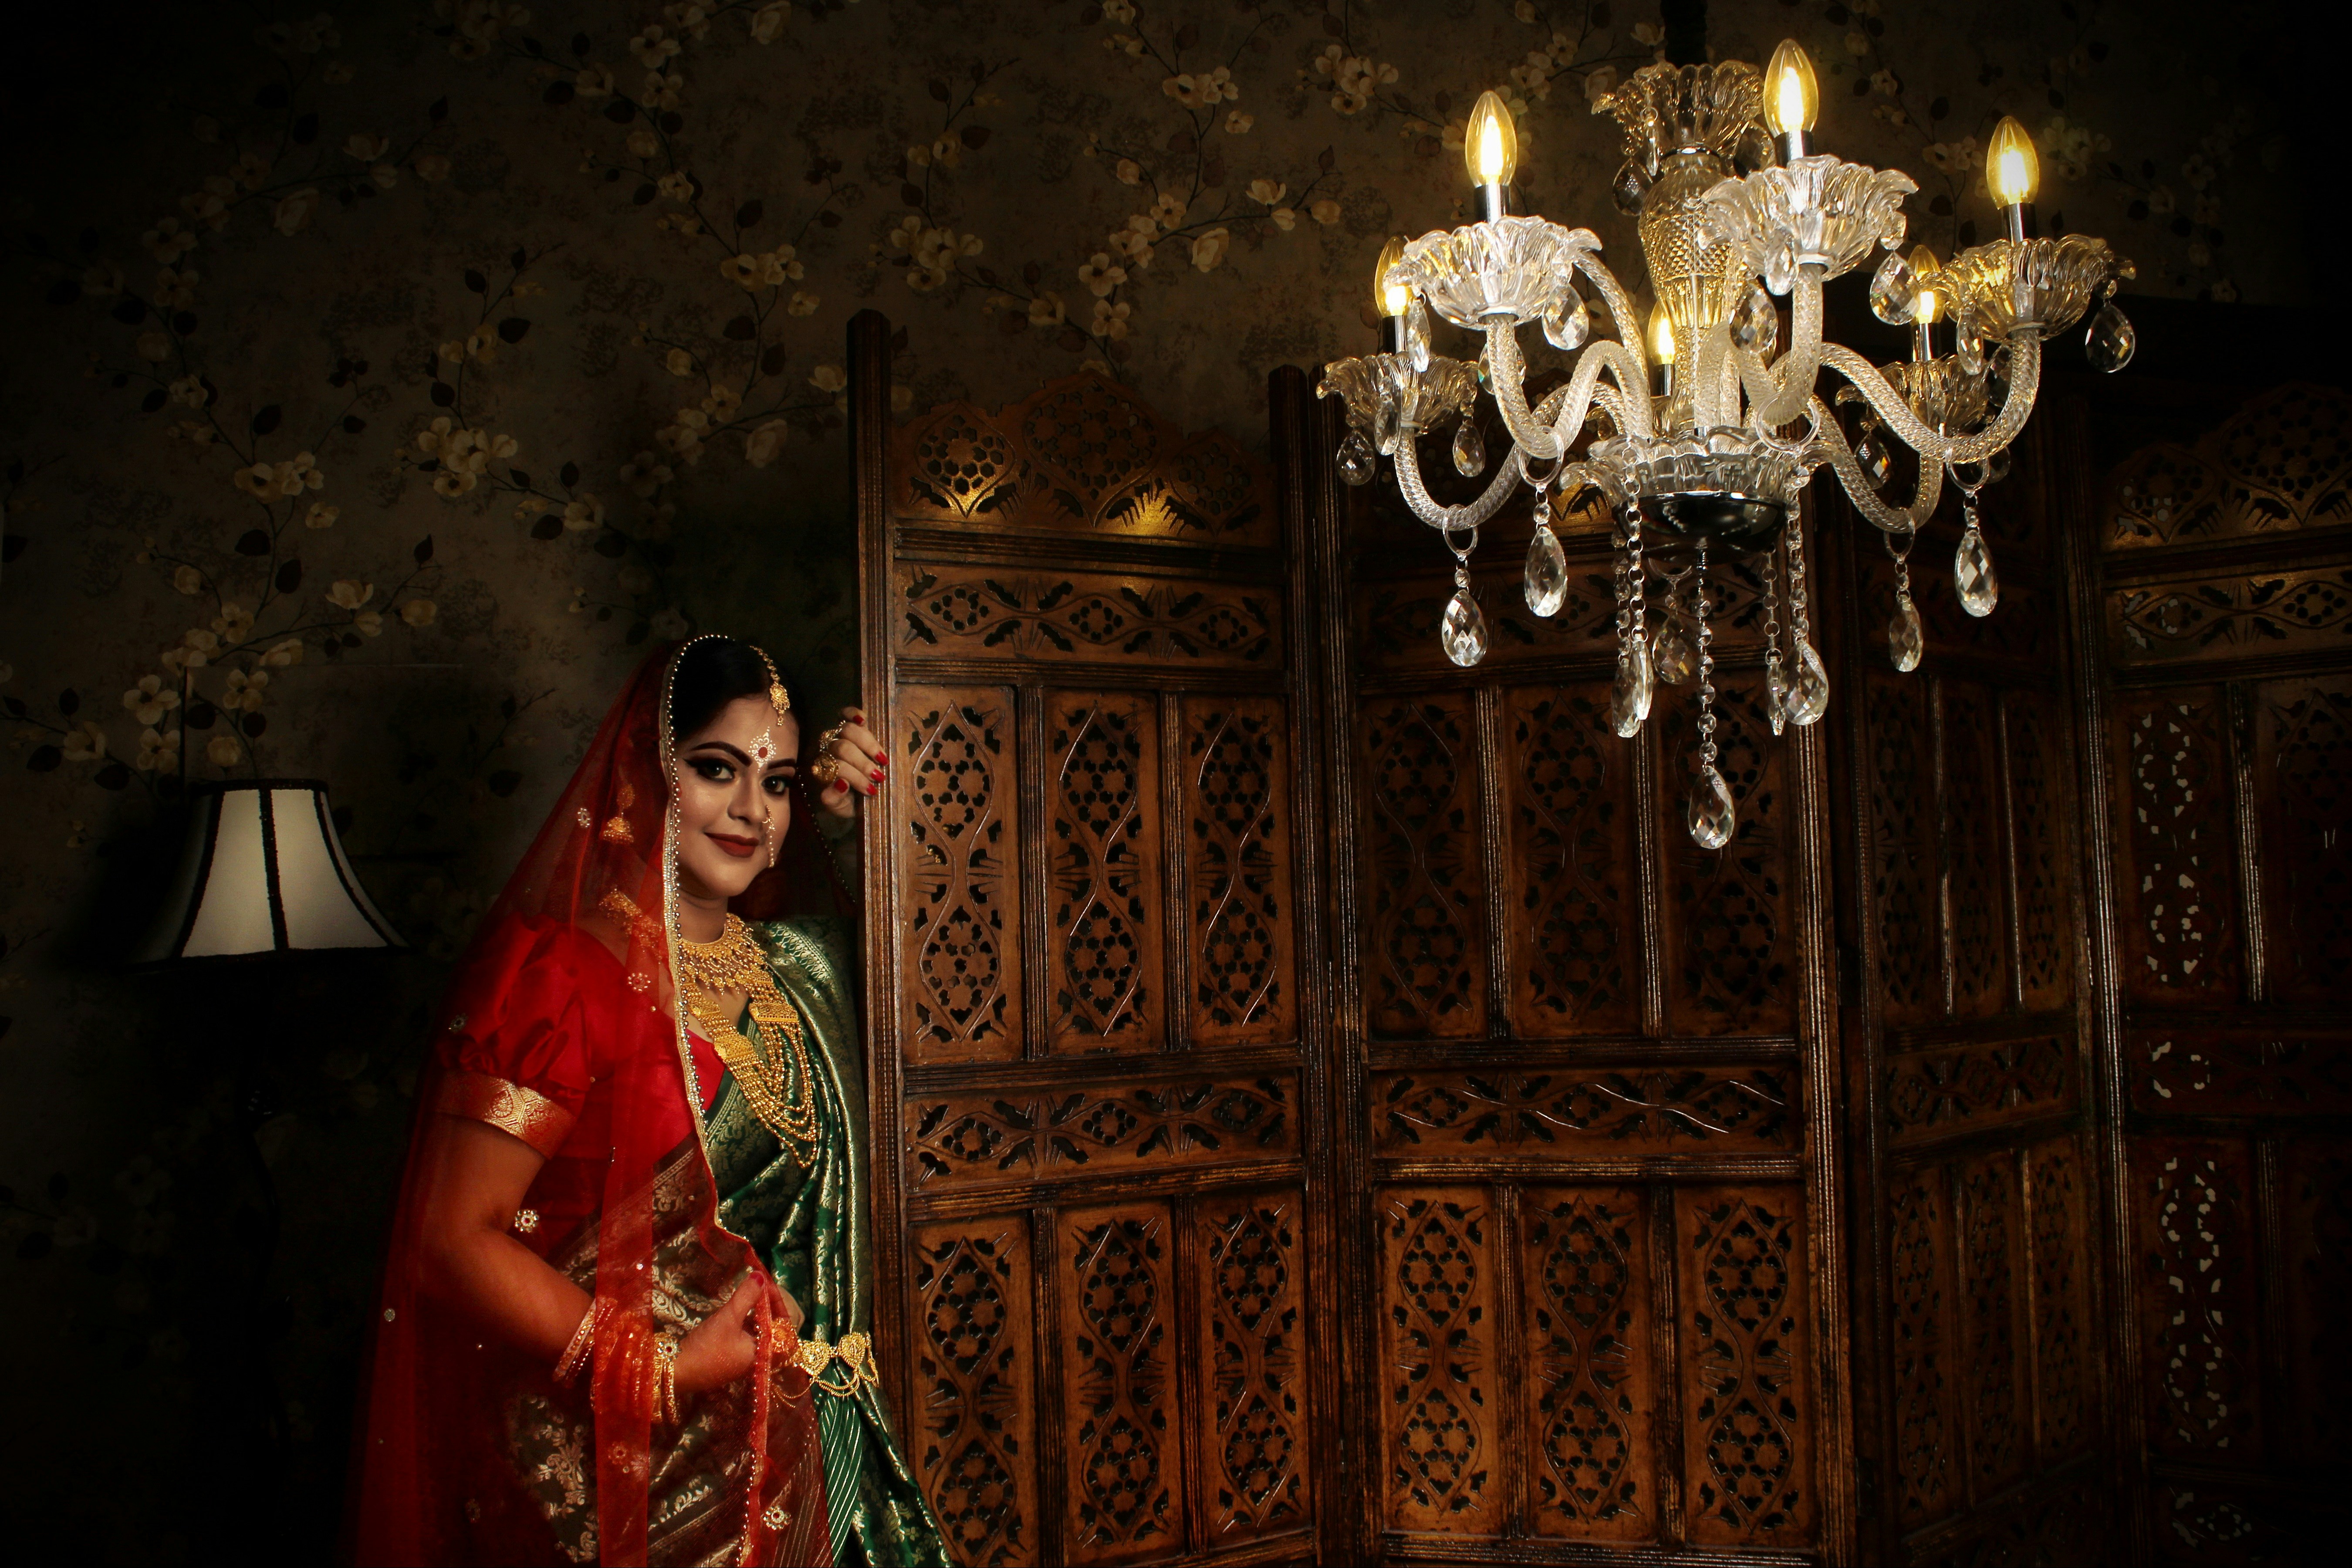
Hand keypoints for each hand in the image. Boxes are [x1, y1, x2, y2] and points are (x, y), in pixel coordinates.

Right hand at [673, 1275, 808, 1393]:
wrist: (676, 1372)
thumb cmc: (707, 1348)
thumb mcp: (728, 1318)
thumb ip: (746, 1296)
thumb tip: (760, 1276)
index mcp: (764, 1353)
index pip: (783, 1327)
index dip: (779, 1303)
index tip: (768, 1285)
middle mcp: (757, 1359)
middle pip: (771, 1328)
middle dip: (767, 1305)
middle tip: (759, 1284)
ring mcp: (743, 1360)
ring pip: (756, 1331)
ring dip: (755, 1312)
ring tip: (749, 1291)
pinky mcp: (729, 1358)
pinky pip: (744, 1337)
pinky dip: (744, 1321)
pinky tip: (736, 1308)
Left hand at [813, 704, 885, 819]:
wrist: (858, 798)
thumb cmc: (848, 802)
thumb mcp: (840, 809)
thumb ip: (834, 799)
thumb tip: (841, 783)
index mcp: (822, 770)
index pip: (835, 767)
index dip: (854, 776)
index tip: (871, 790)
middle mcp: (827, 751)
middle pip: (843, 747)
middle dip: (863, 764)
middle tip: (879, 777)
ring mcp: (838, 737)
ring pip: (848, 730)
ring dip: (868, 745)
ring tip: (882, 760)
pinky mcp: (850, 727)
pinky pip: (846, 714)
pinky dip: (854, 714)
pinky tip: (863, 721)